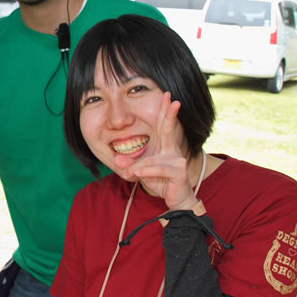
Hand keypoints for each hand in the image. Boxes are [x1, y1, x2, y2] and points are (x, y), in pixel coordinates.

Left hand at [117, 92, 197, 210]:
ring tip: (129, 172)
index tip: (166, 95)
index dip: (164, 111)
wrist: (176, 201)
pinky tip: (138, 173)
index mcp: (164, 147)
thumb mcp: (141, 172)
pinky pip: (159, 168)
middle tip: (172, 99)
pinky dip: (146, 171)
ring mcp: (177, 160)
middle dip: (169, 113)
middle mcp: (172, 151)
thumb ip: (130, 165)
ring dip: (139, 166)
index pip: (163, 126)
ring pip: (153, 158)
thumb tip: (117, 159)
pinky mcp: (179, 172)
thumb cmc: (161, 182)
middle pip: (168, 129)